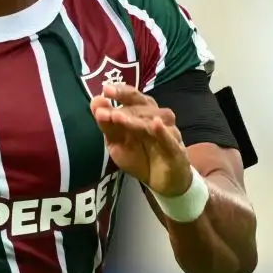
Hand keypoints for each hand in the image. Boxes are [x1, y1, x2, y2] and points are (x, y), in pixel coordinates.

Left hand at [90, 82, 193, 196]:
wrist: (163, 183)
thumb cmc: (141, 158)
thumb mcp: (117, 143)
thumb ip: (107, 124)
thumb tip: (96, 100)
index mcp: (143, 113)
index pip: (134, 97)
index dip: (121, 91)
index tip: (105, 88)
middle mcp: (158, 118)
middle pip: (144, 106)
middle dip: (124, 108)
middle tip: (107, 112)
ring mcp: (169, 133)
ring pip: (154, 120)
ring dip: (136, 118)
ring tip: (118, 118)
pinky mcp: (176, 150)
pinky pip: (169, 139)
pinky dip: (163, 131)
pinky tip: (155, 124)